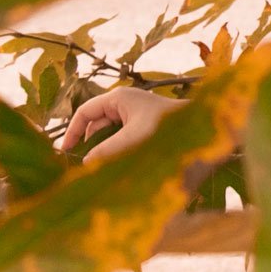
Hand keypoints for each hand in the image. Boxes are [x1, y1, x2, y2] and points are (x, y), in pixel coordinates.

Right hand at [58, 86, 182, 163]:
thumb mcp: (132, 141)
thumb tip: (85, 165)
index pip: (85, 112)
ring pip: (110, 135)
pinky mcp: (147, 128)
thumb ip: (106, 153)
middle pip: (96, 125)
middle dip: (88, 146)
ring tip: (99, 173)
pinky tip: (117, 169)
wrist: (207, 127)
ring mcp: (138, 115)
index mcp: (120, 98)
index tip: (63, 155)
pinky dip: (118, 153)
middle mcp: (127, 104)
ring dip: (104, 152)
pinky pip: (124, 140)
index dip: (72, 132)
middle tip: (81, 170)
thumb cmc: (170, 129)